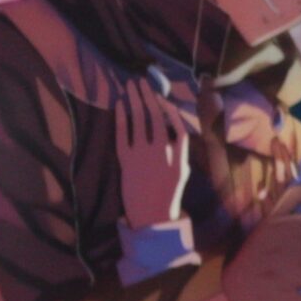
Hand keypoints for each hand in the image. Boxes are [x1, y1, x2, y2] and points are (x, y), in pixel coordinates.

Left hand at [114, 77, 194, 229]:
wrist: (150, 218)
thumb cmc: (166, 197)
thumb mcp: (181, 175)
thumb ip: (180, 153)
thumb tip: (176, 132)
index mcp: (179, 158)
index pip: (178, 127)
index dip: (170, 110)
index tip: (162, 99)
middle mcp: (162, 153)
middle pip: (156, 118)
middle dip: (149, 97)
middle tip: (142, 82)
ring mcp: (143, 156)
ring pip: (140, 120)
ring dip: (135, 100)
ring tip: (130, 85)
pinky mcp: (126, 161)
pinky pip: (122, 133)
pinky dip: (121, 117)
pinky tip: (119, 104)